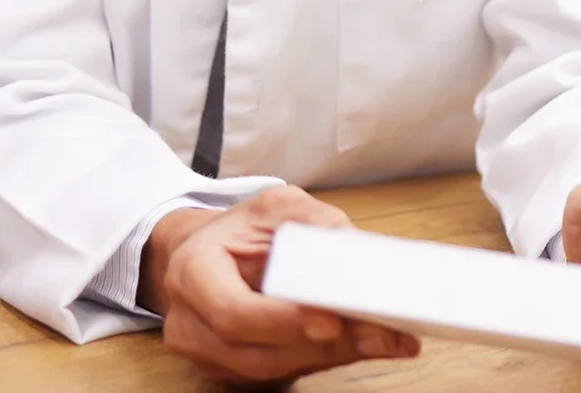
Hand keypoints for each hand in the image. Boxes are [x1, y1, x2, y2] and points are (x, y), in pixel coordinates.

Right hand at [141, 184, 420, 385]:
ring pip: (276, 370)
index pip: (231, 311)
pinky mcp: (236, 371)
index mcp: (193, 272)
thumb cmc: (242, 229)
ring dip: (335, 357)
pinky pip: (284, 372)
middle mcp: (192, 323)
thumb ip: (314, 224)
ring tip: (388, 339)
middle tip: (383, 333)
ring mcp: (211, 354)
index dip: (282, 321)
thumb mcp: (276, 208)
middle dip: (327, 346)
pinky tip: (367, 343)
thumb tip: (359, 251)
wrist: (209, 251)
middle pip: (259, 353)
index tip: (331, 321)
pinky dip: (328, 359)